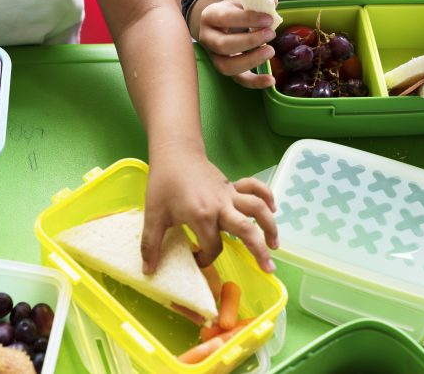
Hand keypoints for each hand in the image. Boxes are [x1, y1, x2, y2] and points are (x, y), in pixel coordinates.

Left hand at [141, 152, 277, 274]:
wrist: (175, 153)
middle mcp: (221, 206)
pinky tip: (273, 209)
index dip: (206, 258)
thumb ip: (151, 244)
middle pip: (247, 230)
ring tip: (275, 246)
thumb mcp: (153, 215)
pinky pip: (255, 189)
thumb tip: (148, 271)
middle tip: (269, 269)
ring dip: (270, 226)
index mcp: (201, 215)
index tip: (197, 259)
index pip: (213, 246)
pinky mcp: (232, 185)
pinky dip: (267, 196)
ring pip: (257, 209)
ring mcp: (229, 195)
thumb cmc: (163, 183)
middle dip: (259, 251)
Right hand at [196, 0, 277, 88]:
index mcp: (210, 17)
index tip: (268, 19)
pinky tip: (271, 80)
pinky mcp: (225, 68)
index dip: (248, 19)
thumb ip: (254, 2)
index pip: (225, 18)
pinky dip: (255, 82)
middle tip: (270, 34)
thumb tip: (272, 3)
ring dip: (251, 61)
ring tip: (270, 51)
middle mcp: (207, 38)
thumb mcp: (239, 2)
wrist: (217, 24)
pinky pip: (238, 79)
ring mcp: (214, 56)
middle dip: (249, 41)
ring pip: (226, 66)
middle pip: (223, 45)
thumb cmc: (231, 11)